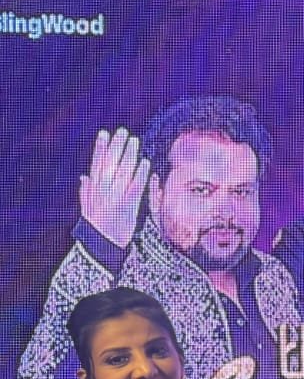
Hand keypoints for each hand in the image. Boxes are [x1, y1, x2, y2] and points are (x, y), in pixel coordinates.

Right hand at [78, 127, 149, 248]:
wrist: (102, 246)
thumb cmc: (97, 229)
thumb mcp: (87, 209)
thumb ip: (85, 192)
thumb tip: (84, 177)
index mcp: (93, 190)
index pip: (96, 164)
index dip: (100, 148)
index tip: (104, 134)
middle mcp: (102, 190)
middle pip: (109, 163)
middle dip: (115, 146)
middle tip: (122, 132)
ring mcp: (114, 197)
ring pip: (121, 171)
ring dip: (128, 154)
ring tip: (134, 141)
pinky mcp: (127, 205)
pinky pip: (135, 186)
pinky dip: (140, 174)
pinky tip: (145, 163)